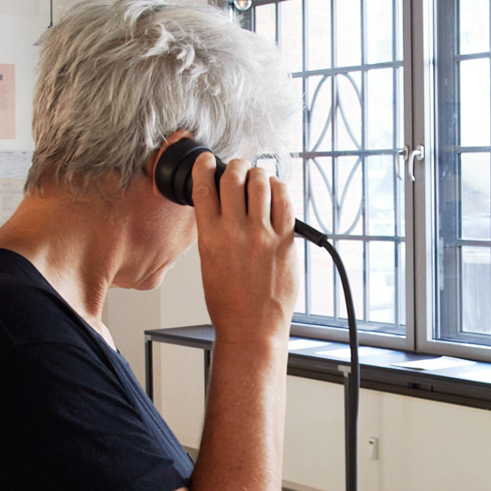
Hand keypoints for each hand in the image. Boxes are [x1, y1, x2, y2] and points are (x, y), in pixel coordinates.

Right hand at [191, 152, 296, 343]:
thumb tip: (224, 210)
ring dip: (259, 174)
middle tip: (238, 167)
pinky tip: (277, 190)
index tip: (210, 162)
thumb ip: (215, 234)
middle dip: (236, 166)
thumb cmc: (229, 304)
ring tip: (258, 177)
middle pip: (233, 178)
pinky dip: (280, 189)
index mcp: (210, 238)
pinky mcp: (285, 242)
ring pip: (260, 184)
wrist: (251, 328)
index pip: (204, 187)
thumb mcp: (210, 263)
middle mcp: (235, 232)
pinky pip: (285, 202)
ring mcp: (262, 236)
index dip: (207, 167)